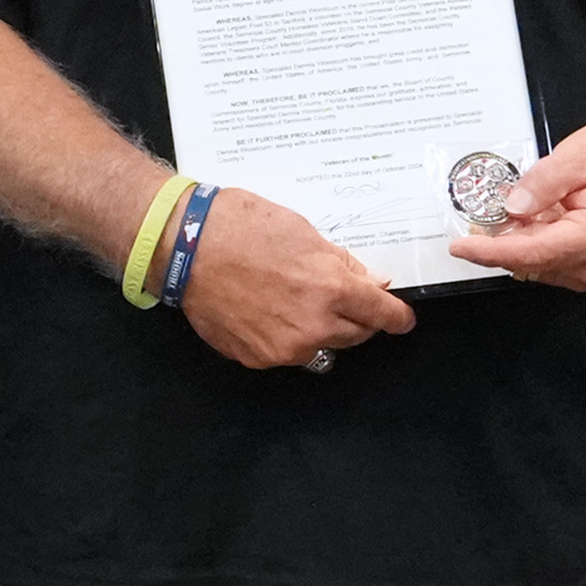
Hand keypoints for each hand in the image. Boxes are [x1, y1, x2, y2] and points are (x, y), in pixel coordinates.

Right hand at [175, 188, 416, 372]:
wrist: (183, 246)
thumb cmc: (241, 227)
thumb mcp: (303, 232)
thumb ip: (341, 264)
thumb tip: (369, 284)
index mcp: (330, 288)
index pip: (382, 314)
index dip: (397, 317)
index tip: (402, 319)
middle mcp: (312, 326)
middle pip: (357, 335)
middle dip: (356, 318)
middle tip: (337, 295)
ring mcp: (283, 348)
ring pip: (322, 346)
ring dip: (321, 328)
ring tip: (292, 299)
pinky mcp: (257, 358)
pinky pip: (287, 352)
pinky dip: (286, 336)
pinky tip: (266, 310)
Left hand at [447, 115, 585, 292]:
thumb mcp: (579, 152)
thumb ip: (544, 181)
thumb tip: (511, 208)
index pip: (533, 252)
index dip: (492, 252)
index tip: (460, 247)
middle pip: (529, 262)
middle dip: (498, 243)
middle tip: (478, 217)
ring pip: (533, 264)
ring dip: (514, 241)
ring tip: (518, 209)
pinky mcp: (584, 270)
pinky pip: (543, 262)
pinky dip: (529, 243)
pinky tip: (533, 220)